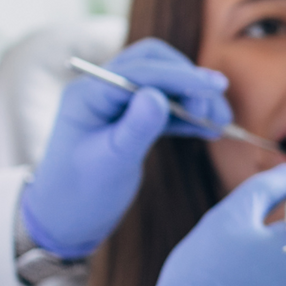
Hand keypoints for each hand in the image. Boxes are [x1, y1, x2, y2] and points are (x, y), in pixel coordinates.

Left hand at [22, 39, 232, 259]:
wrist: (65, 220)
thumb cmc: (80, 194)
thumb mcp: (111, 163)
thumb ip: (135, 128)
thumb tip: (160, 96)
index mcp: (89, 93)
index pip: (140, 71)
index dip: (180, 76)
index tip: (214, 87)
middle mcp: (102, 90)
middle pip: (153, 65)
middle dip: (187, 80)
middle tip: (214, 106)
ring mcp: (116, 104)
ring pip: (163, 85)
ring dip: (192, 97)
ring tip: (220, 121)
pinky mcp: (130, 121)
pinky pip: (163, 108)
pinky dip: (187, 115)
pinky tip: (208, 129)